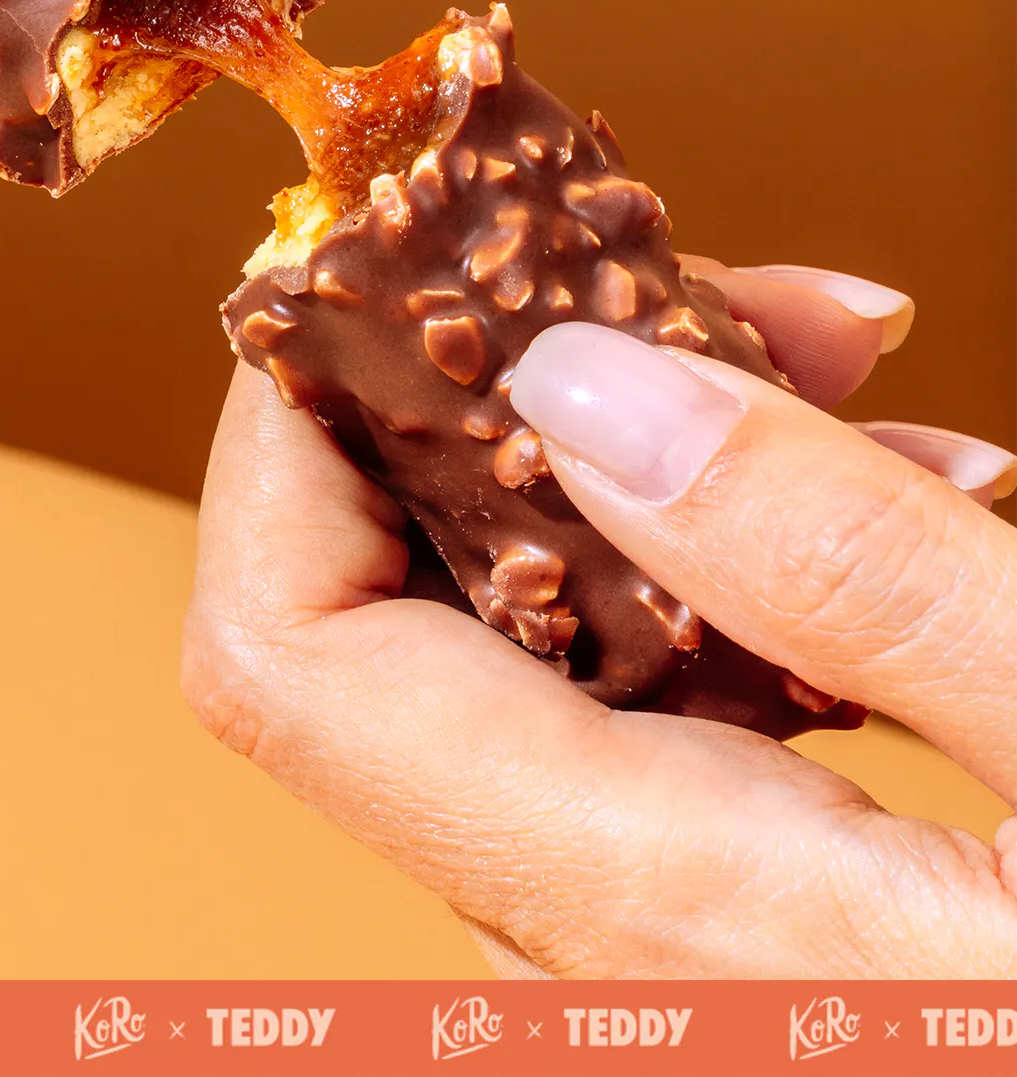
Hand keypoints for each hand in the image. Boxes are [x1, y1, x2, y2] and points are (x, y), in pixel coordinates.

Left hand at [184, 260, 1016, 976]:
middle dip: (524, 382)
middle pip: (405, 595)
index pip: (287, 649)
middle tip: (736, 282)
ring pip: (539, 615)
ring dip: (657, 444)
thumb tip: (575, 383)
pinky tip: (897, 486)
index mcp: (652, 911)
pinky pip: (654, 675)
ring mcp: (662, 917)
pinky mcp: (740, 894)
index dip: (286, 432)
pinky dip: (737, 547)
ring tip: (854, 355)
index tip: (392, 252)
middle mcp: (599, 931)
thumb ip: (846, 577)